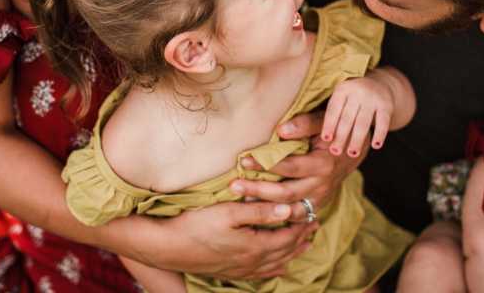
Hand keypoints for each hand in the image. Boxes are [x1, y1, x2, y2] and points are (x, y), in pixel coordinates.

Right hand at [132, 200, 318, 279]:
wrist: (168, 248)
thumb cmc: (196, 225)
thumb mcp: (229, 212)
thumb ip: (259, 211)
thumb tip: (288, 209)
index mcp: (254, 246)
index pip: (287, 235)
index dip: (301, 224)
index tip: (312, 213)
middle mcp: (251, 262)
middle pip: (285, 251)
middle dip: (301, 238)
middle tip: (314, 226)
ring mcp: (241, 270)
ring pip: (275, 264)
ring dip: (292, 253)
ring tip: (305, 245)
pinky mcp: (230, 272)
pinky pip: (260, 274)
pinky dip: (275, 269)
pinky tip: (278, 267)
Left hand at [230, 111, 366, 221]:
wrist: (353, 148)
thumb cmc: (333, 130)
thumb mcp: (323, 121)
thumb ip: (304, 124)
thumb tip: (280, 130)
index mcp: (323, 164)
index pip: (289, 167)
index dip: (266, 164)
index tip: (244, 159)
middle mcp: (322, 186)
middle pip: (285, 194)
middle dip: (258, 190)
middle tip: (234, 184)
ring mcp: (320, 199)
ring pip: (289, 211)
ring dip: (264, 208)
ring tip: (241, 200)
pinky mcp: (317, 206)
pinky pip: (296, 217)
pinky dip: (278, 217)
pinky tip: (257, 212)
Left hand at [320, 75, 393, 155]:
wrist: (380, 85)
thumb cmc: (353, 98)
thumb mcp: (342, 97)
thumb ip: (333, 112)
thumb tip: (324, 139)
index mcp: (342, 89)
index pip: (334, 110)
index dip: (329, 125)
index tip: (326, 139)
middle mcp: (357, 91)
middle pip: (347, 118)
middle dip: (341, 137)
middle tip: (336, 152)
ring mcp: (372, 98)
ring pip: (363, 123)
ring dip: (357, 140)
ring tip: (352, 153)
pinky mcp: (386, 105)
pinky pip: (383, 122)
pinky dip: (379, 135)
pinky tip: (376, 146)